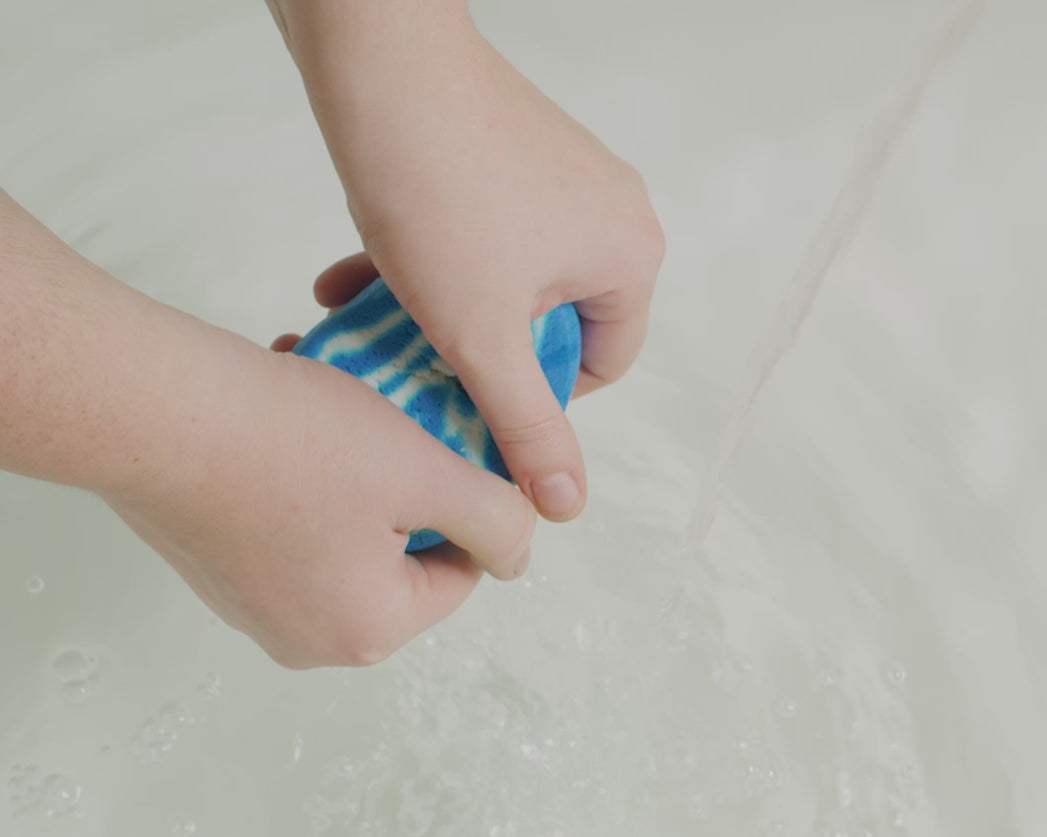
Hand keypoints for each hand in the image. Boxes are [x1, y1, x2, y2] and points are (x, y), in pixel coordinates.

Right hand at [106, 328, 534, 669]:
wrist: (154, 413)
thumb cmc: (295, 445)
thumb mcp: (426, 474)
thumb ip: (495, 518)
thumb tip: (519, 552)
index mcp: (368, 633)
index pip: (460, 576)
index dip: (471, 505)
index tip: (452, 447)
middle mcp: (308, 640)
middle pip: (402, 559)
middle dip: (411, 487)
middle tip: (401, 425)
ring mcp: (253, 609)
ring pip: (347, 535)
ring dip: (361, 475)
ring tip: (347, 412)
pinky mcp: (215, 570)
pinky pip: (291, 527)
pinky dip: (307, 478)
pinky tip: (294, 419)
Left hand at [270, 2, 664, 521]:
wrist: (377, 57)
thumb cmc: (440, 197)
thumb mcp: (485, 338)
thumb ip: (528, 427)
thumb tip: (566, 508)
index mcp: (630, 259)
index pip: (600, 369)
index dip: (531, 399)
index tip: (467, 393)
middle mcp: (611, 213)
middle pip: (546, 327)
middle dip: (469, 353)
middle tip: (408, 359)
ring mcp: (561, 175)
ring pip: (501, 283)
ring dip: (432, 312)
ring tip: (364, 316)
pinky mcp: (509, 150)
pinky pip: (481, 234)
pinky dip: (426, 263)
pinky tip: (354, 274)